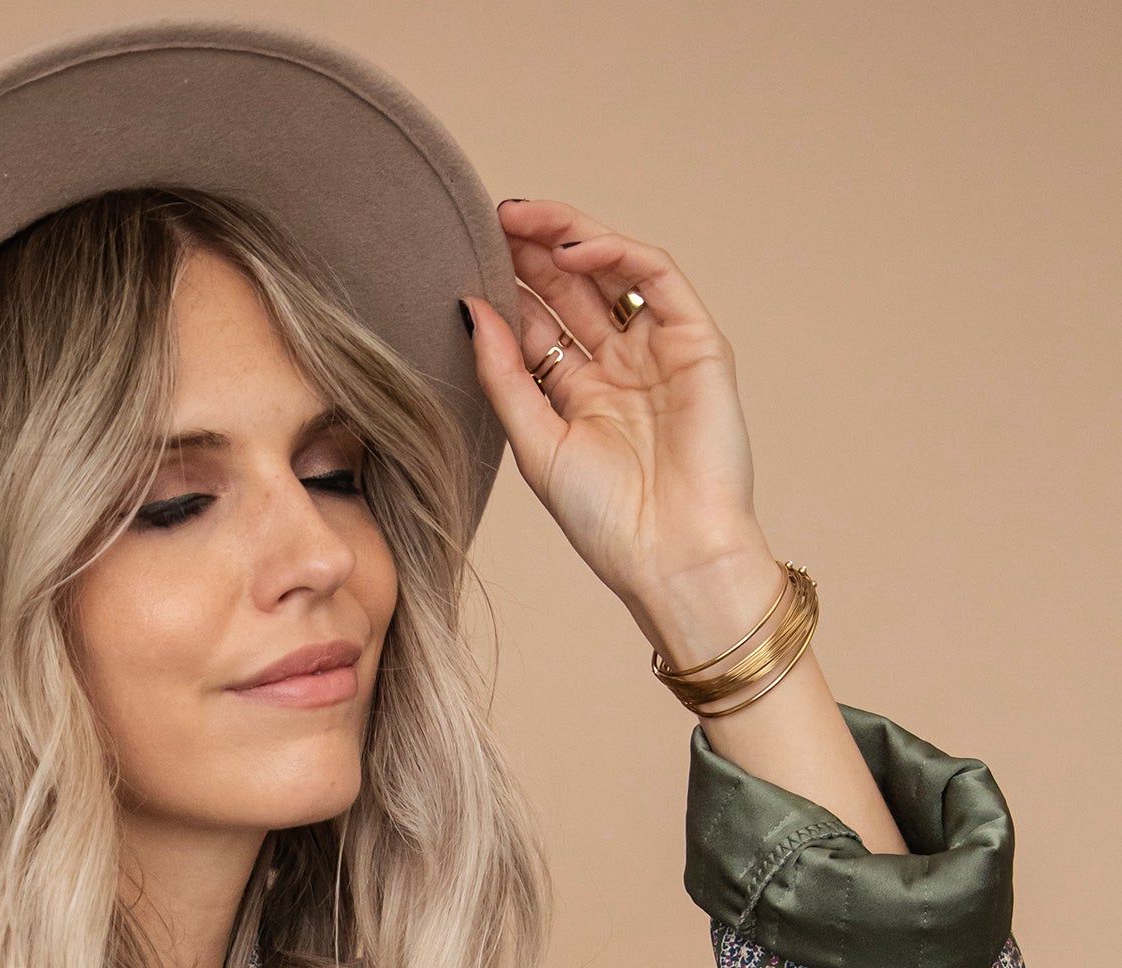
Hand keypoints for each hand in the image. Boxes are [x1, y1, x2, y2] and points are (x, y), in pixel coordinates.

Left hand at [466, 198, 782, 665]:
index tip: (462, 255)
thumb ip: (504, 374)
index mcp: (580, 395)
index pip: (539, 322)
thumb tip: (469, 309)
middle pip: (572, 289)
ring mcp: (660, 350)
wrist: (672, 557)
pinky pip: (657, 278)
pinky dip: (617, 253)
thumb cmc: (607, 521)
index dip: (507, 286)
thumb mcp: (536, 443)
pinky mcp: (698, 342)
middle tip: (489, 220)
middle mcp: (620, 367)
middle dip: (531, 251)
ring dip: (567, 236)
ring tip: (520, 218)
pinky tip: (574, 247)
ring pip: (612, 271)